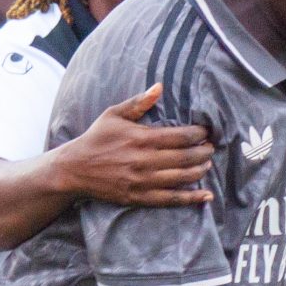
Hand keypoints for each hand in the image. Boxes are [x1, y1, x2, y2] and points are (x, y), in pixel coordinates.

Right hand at [60, 85, 214, 206]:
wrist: (74, 169)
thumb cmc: (96, 139)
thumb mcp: (114, 115)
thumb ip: (139, 102)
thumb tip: (159, 87)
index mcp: (142, 138)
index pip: (181, 136)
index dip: (199, 134)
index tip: (207, 131)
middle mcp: (146, 160)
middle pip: (187, 156)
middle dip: (204, 151)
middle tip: (211, 147)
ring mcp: (144, 181)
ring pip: (183, 177)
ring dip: (201, 170)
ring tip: (208, 164)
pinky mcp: (141, 197)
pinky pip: (172, 199)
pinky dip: (192, 198)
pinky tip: (207, 196)